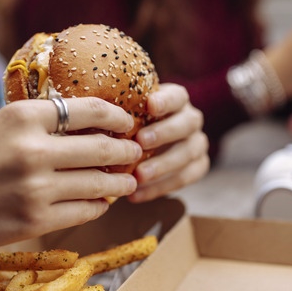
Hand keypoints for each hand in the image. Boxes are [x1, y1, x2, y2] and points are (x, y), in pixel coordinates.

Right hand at [0, 97, 143, 259]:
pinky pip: (85, 211)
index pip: (89, 109)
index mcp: (19, 116)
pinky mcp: (34, 222)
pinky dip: (99, 205)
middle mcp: (33, 149)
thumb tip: (76, 126)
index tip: (126, 122)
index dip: (116, 116)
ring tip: (126, 181)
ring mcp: (36, 188)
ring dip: (119, 182)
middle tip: (135, 153)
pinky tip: (100, 202)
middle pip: (102, 147)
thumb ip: (30, 127)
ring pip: (100, 183)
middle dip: (127, 151)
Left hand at [129, 83, 208, 201]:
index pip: (177, 96)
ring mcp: (197, 143)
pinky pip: (185, 178)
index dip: (166, 100)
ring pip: (188, 154)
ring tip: (138, 176)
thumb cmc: (130, 124)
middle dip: (163, 133)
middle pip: (186, 124)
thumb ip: (120, 112)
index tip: (150, 105)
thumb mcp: (127, 114)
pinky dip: (160, 188)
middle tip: (140, 142)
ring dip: (162, 166)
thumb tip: (93, 110)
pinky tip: (136, 195)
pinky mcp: (198, 166)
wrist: (145, 146)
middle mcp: (191, 120)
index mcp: (177, 100)